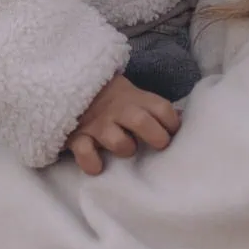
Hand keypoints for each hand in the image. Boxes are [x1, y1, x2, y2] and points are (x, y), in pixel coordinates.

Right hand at [65, 73, 182, 174]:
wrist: (67, 82)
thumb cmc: (106, 95)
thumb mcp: (130, 93)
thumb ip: (151, 106)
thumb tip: (182, 119)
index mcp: (133, 97)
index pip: (161, 108)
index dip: (172, 123)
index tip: (171, 132)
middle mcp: (117, 110)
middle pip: (143, 122)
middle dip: (156, 137)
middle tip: (157, 144)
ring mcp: (97, 124)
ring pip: (118, 140)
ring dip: (125, 148)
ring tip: (124, 149)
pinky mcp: (77, 136)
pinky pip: (85, 152)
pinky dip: (92, 162)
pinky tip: (97, 165)